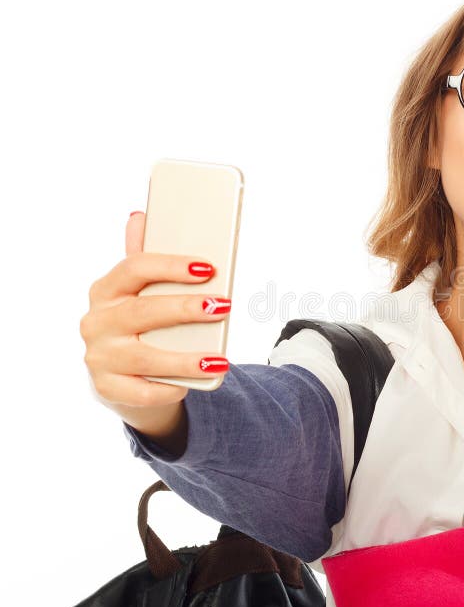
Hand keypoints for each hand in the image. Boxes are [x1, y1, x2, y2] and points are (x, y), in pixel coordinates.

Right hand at [79, 212, 230, 430]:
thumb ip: (145, 258)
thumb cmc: (143, 323)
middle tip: (222, 306)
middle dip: (184, 309)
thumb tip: (141, 216)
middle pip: (142, 311)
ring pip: (144, 356)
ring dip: (185, 359)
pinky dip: (167, 387)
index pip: (135, 268)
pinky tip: (192, 383)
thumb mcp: (141, 290)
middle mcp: (98, 322)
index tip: (208, 268)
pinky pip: (140, 390)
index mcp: (107, 290)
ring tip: (219, 359)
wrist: (124, 374)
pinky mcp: (109, 388)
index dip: (171, 266)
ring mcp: (100, 357)